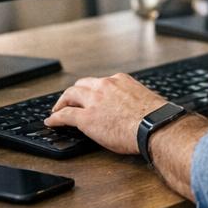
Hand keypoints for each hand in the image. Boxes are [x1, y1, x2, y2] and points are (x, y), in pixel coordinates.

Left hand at [46, 73, 168, 155]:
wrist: (155, 127)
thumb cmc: (156, 119)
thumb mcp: (147, 100)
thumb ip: (136, 100)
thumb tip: (139, 109)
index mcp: (120, 81)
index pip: (101, 83)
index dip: (93, 91)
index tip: (91, 96)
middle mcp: (104, 86)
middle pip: (82, 85)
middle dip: (74, 93)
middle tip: (69, 101)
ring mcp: (94, 101)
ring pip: (70, 95)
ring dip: (62, 102)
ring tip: (57, 109)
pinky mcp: (86, 117)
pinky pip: (65, 115)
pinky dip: (55, 118)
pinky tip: (51, 121)